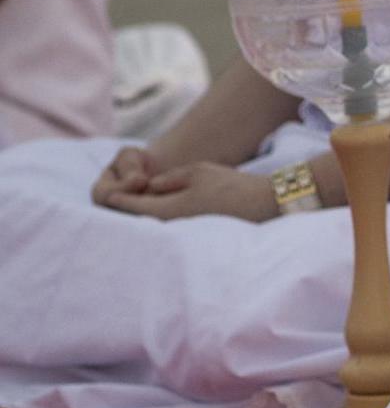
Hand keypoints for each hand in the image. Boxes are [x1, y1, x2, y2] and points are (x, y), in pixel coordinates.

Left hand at [103, 161, 276, 222]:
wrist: (262, 205)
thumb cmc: (230, 185)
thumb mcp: (197, 172)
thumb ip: (168, 179)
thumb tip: (150, 186)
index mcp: (167, 209)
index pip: (129, 205)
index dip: (117, 197)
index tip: (108, 193)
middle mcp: (170, 225)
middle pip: (136, 220)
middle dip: (124, 210)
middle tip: (113, 201)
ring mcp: (181, 233)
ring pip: (151, 225)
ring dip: (140, 217)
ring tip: (132, 207)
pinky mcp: (192, 236)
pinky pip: (166, 228)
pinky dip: (157, 220)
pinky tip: (158, 214)